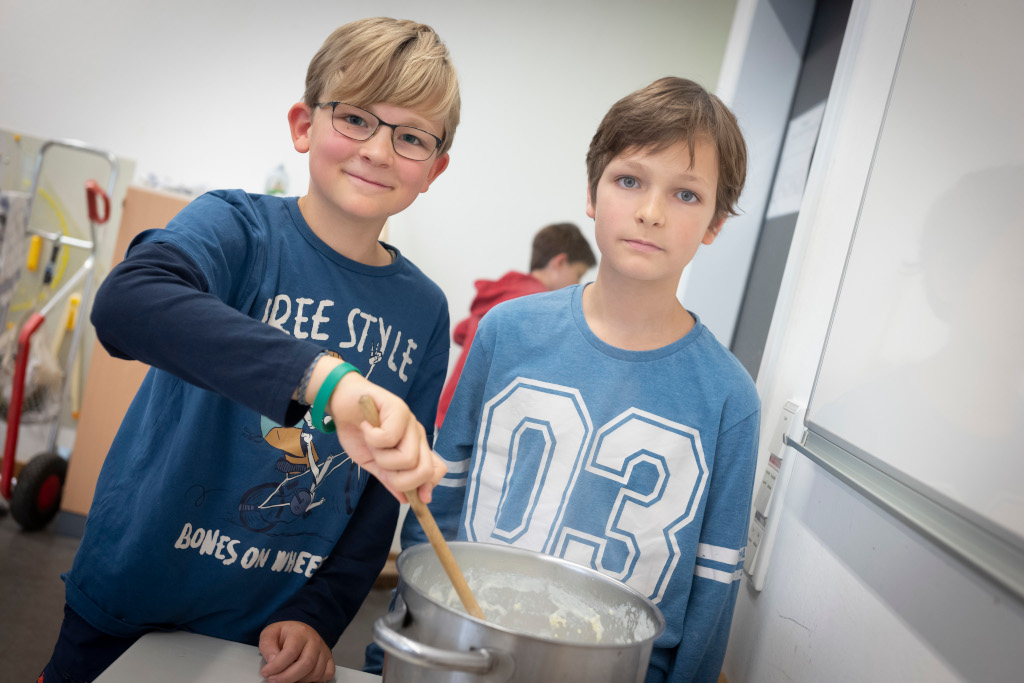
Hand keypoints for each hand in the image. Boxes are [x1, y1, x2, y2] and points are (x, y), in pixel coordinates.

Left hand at [258, 620, 334, 682]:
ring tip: (286, 677)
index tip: (266, 672)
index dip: (277, 666)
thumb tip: (272, 661)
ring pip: (315, 673)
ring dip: (299, 680)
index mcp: (300, 632)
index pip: (291, 652)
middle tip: (273, 681)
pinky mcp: (329, 660)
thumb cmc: (285, 634)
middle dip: (287, 678)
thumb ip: (267, 646)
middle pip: (306, 664)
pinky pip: (326, 675)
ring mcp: (324, 651)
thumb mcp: (270, 634)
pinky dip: (314, 680)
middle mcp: (315, 641)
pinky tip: (302, 677)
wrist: (299, 631)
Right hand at [331, 371, 445, 503]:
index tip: (411, 498)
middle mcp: (417, 435)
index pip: (436, 470)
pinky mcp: (399, 408)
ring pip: (407, 458)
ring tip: (371, 441)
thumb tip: (406, 500)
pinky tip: (366, 427)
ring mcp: (410, 421)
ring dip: (382, 457)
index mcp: (415, 448)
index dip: (426, 486)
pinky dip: (372, 437)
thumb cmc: (359, 431)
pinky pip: (389, 437)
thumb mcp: (373, 462)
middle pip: (424, 470)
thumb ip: (389, 478)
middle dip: (400, 479)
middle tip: (381, 464)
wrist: (342, 403)